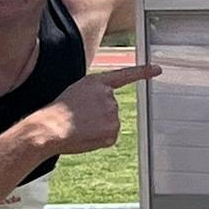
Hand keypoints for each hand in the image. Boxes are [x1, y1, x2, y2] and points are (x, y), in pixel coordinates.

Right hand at [33, 64, 159, 154]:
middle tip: (78, 118)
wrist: (50, 128)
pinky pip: (108, 137)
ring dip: (97, 127)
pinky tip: (85, 136)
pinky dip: (98, 139)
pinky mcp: (113, 131)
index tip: (157, 69)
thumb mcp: (75, 93)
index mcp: (97, 83)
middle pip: (110, 108)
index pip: (124, 75)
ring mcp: (113, 113)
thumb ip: (93, 96)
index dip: (142, 72)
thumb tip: (101, 112)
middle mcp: (109, 96)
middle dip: (97, 115)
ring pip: (109, 123)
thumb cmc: (56, 113)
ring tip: (78, 127)